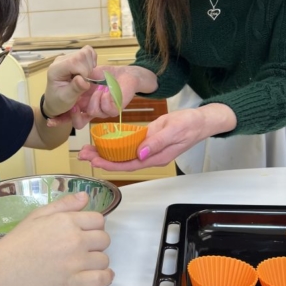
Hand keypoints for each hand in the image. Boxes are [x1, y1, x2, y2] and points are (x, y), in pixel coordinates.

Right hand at [0, 192, 112, 285]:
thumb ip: (64, 204)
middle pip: (104, 239)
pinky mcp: (74, 283)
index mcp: (67, 221)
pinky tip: (101, 276)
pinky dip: (106, 278)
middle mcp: (76, 240)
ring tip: (86, 262)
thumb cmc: (17, 242)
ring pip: (104, 259)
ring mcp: (76, 263)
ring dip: (98, 260)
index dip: (94, 225)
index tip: (86, 231)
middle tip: (84, 247)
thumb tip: (85, 196)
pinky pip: (102, 279)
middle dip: (97, 242)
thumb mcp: (37, 215)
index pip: (98, 219)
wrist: (2, 272)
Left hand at [43, 46, 102, 128]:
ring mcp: (68, 57)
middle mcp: (61, 60)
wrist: (54, 100)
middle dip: (88, 69)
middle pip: (82, 54)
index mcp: (56, 69)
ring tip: (84, 77)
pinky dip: (91, 61)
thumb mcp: (66, 98)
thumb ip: (75, 89)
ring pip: (86, 52)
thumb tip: (83, 80)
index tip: (83, 83)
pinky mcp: (74, 58)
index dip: (84, 71)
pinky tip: (87, 71)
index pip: (75, 61)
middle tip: (84, 81)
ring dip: (90, 65)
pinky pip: (88, 52)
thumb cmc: (59, 101)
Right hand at [48, 64, 157, 128]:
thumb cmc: (106, 75)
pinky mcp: (115, 109)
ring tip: (99, 88)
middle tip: (73, 105)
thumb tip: (68, 83)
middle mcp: (91, 109)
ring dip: (94, 99)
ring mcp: (103, 111)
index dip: (59, 120)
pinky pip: (107, 109)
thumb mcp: (87, 74)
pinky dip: (105, 99)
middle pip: (78, 122)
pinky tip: (107, 91)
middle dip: (73, 115)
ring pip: (93, 112)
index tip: (50, 121)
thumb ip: (77, 81)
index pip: (69, 116)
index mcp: (83, 103)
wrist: (125, 73)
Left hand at [79, 104, 236, 170]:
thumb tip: (140, 153)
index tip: (93, 161)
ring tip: (88, 150)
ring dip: (105, 153)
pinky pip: (129, 147)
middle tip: (83, 155)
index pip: (127, 164)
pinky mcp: (149, 142)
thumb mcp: (174, 129)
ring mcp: (149, 150)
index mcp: (155, 156)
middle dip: (101, 160)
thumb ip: (157, 142)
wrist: (202, 121)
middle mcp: (149, 156)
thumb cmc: (190, 124)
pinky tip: (105, 143)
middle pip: (121, 162)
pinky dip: (115, 146)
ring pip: (123, 156)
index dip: (109, 164)